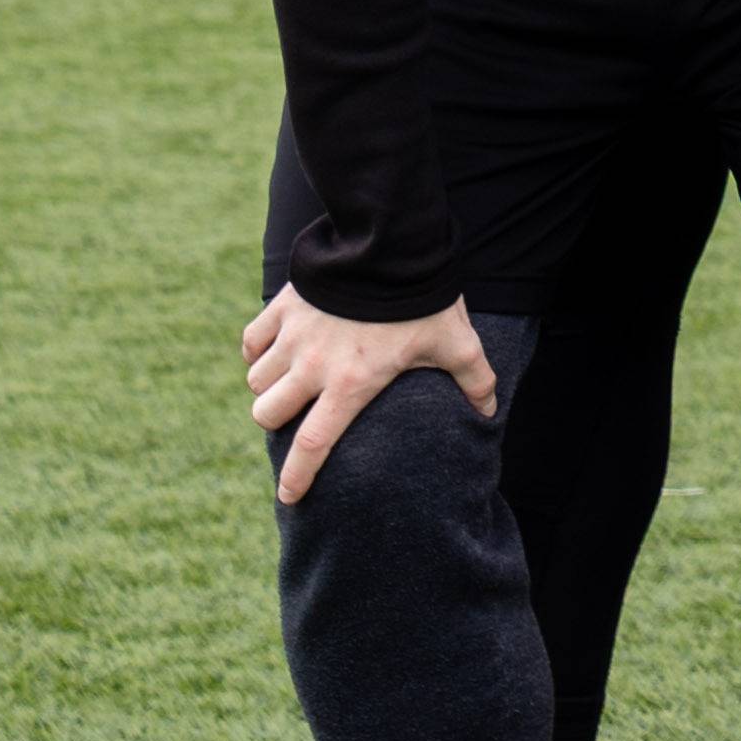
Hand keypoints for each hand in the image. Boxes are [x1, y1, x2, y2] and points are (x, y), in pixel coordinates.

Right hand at [242, 288, 494, 505]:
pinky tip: (274, 353)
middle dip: (275, 423)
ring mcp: (292, 336)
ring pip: (256, 381)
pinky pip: (251, 342)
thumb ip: (474, 380)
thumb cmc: (423, 298)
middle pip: (268, 414)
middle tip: (294, 419)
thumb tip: (489, 413)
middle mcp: (312, 366)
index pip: (314, 443)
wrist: (389, 242)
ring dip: (268, 388)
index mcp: (351, 383)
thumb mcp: (456, 341)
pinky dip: (257, 352)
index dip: (298, 476)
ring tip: (289, 384)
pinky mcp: (281, 307)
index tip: (288, 498)